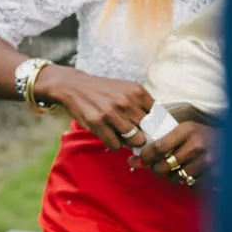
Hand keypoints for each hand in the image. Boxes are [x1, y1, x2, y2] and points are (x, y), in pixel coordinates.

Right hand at [35, 65, 153, 150]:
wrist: (73, 86)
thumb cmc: (103, 91)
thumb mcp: (125, 91)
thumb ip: (141, 106)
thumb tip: (157, 133)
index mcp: (137, 91)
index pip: (158, 118)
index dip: (154, 127)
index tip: (147, 130)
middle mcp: (126, 101)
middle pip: (147, 131)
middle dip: (141, 135)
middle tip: (132, 133)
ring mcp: (112, 112)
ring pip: (135, 140)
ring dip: (128, 141)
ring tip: (119, 133)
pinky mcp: (98, 123)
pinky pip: (116, 145)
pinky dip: (114, 144)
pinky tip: (108, 134)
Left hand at [133, 121, 213, 187]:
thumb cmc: (202, 134)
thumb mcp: (184, 130)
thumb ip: (162, 141)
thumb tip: (133, 160)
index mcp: (187, 130)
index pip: (158, 147)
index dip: (146, 156)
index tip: (142, 159)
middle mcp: (197, 146)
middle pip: (165, 165)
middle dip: (156, 169)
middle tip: (156, 167)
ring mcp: (208, 162)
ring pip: (177, 177)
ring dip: (172, 176)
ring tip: (175, 170)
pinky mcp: (216, 176)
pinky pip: (193, 185)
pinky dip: (188, 182)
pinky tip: (191, 174)